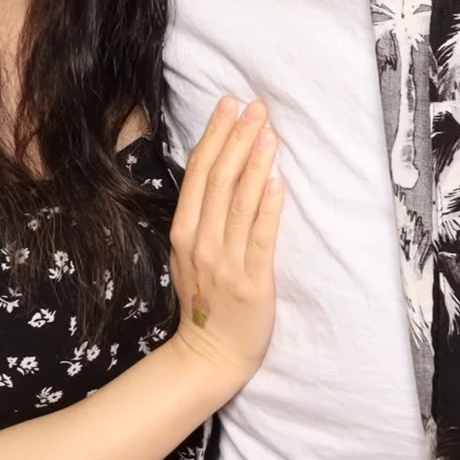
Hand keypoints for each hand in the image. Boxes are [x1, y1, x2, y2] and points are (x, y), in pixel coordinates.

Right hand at [167, 97, 284, 389]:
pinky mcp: (252, 281)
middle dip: (237, 138)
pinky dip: (268, 207)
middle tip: (255, 106)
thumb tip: (218, 170)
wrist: (211, 355)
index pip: (198, 173)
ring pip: (239, 202)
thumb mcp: (189, 254)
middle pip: (219, 180)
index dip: (215, 136)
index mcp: (183, 232)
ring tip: (269, 131)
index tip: (230, 105)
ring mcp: (225, 262)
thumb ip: (200, 217)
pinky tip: (276, 180)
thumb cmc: (205, 301)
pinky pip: (260, 237)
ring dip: (255, 162)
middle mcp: (200, 242)